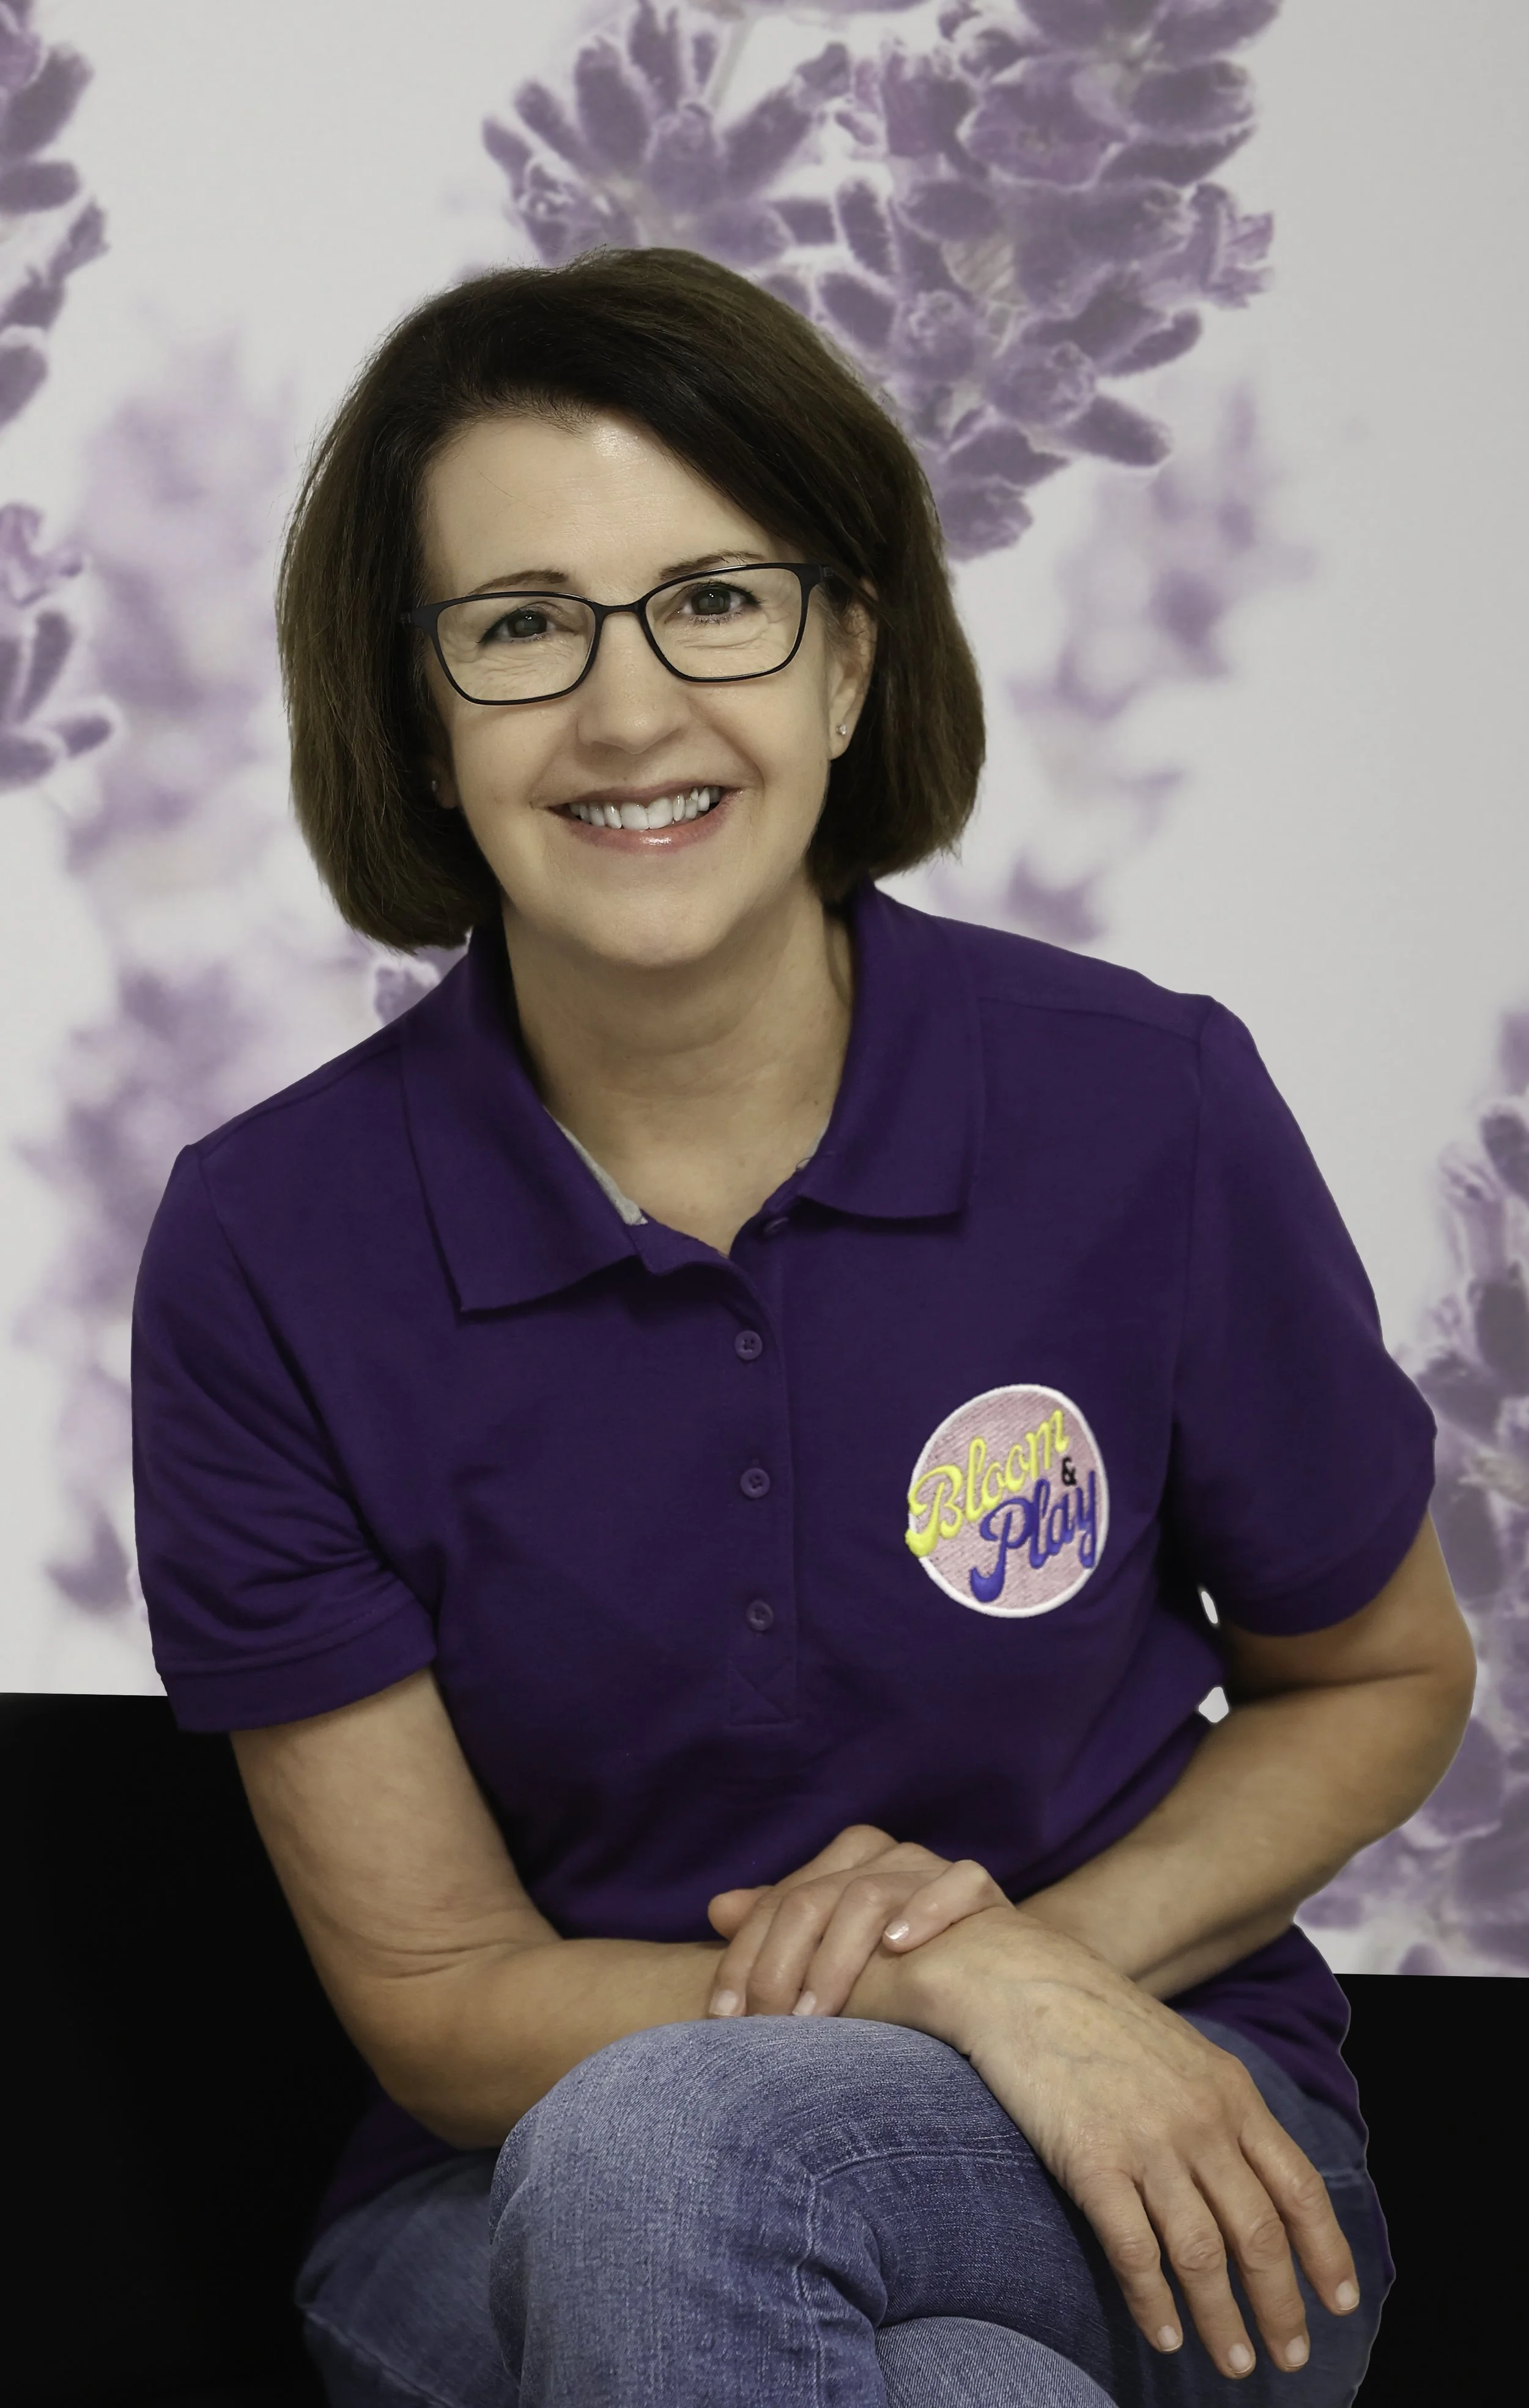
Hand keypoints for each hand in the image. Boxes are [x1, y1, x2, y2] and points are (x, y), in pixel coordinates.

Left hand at [705, 1823, 1006, 2019]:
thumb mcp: (833, 1955)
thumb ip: (781, 1929)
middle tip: (763, 2028)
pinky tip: (897, 1945)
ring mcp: (934, 1868)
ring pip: (868, 1896)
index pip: (780, 1903)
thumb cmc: (907, 1974)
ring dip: (837, 1960)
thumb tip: (718, 1907)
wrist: (1001, 1983)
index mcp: (849, 1860)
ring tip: (815, 2016)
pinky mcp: (980, 1890)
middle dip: (779, 1968)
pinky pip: (955, 1884)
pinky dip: (924, 1910)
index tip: (724, 2020)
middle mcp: (889, 1855)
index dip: (746, 1960)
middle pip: (814, 1899)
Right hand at [891, 1905, 1361, 2382]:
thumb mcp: (1182, 2051)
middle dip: (1280, 2306)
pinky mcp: (1091, 2160)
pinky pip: (1135, 2251)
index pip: (1299, 2187)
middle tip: (1291, 2358)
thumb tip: (1250, 2173)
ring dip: (1224, 2321)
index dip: (1326, 2252)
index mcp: (1231, 2092)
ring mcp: (1147, 2142)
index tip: (1341, 2303)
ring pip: (1203, 2255)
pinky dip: (1155, 2303)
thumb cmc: (1096, 2015)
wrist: (1018, 1977)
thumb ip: (1219, 2109)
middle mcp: (1201, 2121)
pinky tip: (1165, 2334)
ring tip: (1234, 2365)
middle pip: (1259, 2234)